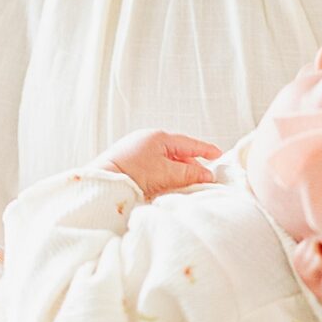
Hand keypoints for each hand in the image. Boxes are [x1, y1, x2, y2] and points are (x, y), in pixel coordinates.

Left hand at [103, 129, 222, 201]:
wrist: (102, 181)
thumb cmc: (132, 173)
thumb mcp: (165, 173)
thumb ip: (189, 173)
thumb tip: (208, 175)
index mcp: (158, 137)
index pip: (188, 143)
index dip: (205, 149)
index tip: (218, 154)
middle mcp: (148, 140)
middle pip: (177, 152)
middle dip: (192, 163)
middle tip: (205, 176)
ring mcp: (138, 150)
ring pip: (166, 160)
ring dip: (178, 170)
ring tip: (188, 182)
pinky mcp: (130, 162)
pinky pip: (155, 165)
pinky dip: (166, 173)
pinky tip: (169, 184)